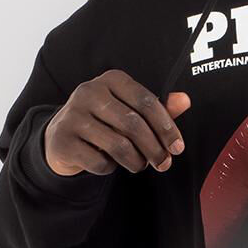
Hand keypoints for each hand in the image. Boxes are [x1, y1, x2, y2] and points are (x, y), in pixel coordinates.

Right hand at [43, 71, 190, 175]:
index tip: (177, 148)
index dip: (166, 127)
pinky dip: (110, 168)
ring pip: (118, 145)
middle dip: (154, 149)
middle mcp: (89, 91)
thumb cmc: (104, 121)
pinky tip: (110, 163)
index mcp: (111, 79)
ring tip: (139, 164)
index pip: (146, 101)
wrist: (63, 135)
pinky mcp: (63, 140)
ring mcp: (73, 115)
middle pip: (133, 124)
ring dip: (135, 161)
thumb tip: (185, 100)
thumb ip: (157, 108)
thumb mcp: (129, 110)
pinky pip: (98, 162)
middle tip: (163, 164)